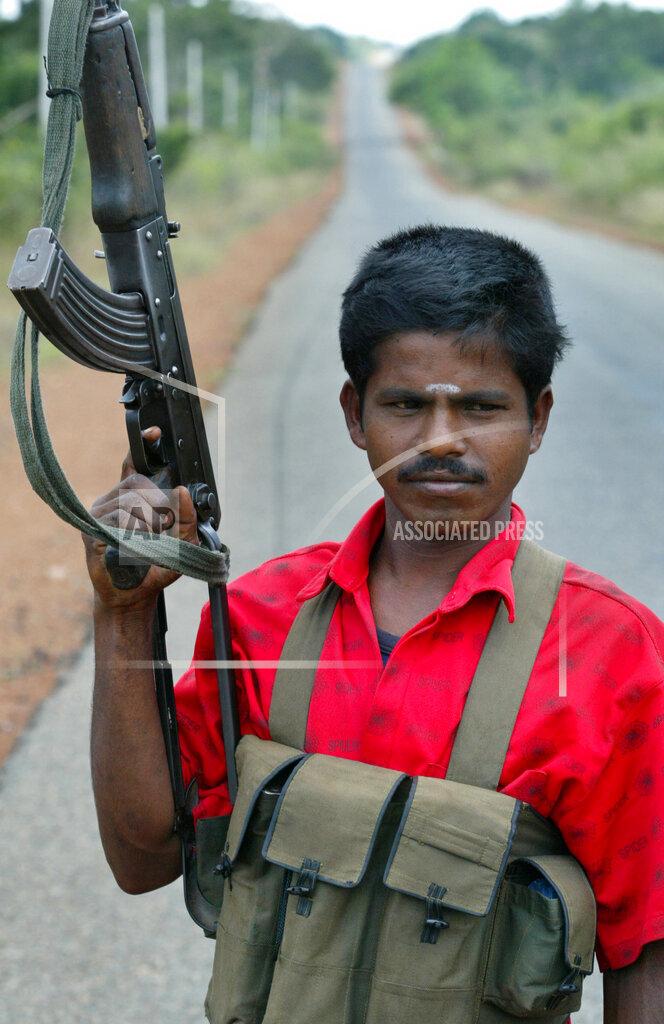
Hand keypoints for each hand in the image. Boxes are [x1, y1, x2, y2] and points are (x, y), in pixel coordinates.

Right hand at [82, 426, 198, 609]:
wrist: (133, 597)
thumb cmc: (155, 568)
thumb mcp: (181, 543)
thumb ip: (187, 519)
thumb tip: (182, 491)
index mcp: (131, 500)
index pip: (134, 467)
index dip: (143, 447)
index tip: (154, 432)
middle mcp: (112, 502)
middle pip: (138, 485)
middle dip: (157, 505)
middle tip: (162, 528)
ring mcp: (99, 514)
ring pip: (129, 502)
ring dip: (147, 523)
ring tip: (147, 543)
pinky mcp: (91, 530)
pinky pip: (117, 519)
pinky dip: (133, 532)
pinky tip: (133, 545)